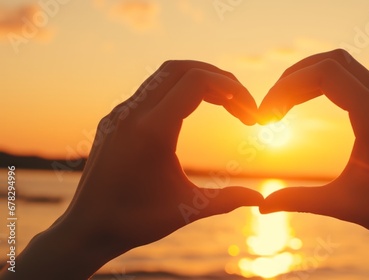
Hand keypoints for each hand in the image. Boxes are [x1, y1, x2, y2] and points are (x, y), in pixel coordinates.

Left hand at [3, 61, 262, 278]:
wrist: (87, 229)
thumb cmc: (135, 221)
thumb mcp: (187, 209)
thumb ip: (226, 199)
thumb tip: (259, 200)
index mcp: (151, 131)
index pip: (197, 82)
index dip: (232, 89)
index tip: (250, 114)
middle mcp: (132, 114)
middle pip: (181, 68)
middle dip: (218, 79)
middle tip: (242, 102)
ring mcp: (119, 114)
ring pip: (163, 76)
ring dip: (197, 82)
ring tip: (224, 102)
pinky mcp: (114, 120)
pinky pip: (149, 91)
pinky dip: (176, 91)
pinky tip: (192, 111)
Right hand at [259, 49, 368, 279]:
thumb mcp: (344, 205)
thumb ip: (299, 201)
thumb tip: (263, 206)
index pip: (323, 73)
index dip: (287, 87)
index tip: (268, 115)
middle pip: (334, 61)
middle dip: (295, 78)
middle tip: (273, 107)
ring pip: (351, 69)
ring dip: (315, 81)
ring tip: (290, 107)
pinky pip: (367, 84)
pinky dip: (337, 89)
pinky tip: (326, 111)